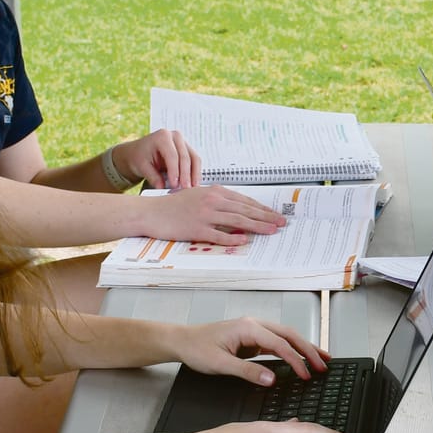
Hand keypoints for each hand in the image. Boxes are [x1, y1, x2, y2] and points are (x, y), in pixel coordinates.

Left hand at [111, 130, 201, 190]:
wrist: (139, 152)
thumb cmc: (139, 156)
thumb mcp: (142, 166)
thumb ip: (153, 176)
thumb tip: (162, 187)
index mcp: (162, 136)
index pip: (172, 155)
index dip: (175, 171)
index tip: (175, 185)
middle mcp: (175, 136)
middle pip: (185, 157)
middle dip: (186, 174)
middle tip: (185, 188)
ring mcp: (183, 142)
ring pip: (194, 158)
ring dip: (195, 174)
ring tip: (192, 188)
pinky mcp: (188, 150)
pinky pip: (195, 161)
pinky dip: (195, 173)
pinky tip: (193, 184)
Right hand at [140, 186, 286, 245]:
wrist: (151, 212)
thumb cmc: (174, 206)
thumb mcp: (198, 196)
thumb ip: (217, 202)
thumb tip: (237, 211)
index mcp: (214, 191)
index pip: (244, 200)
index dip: (262, 208)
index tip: (275, 214)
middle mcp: (212, 201)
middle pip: (245, 210)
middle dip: (266, 217)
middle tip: (282, 222)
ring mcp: (204, 215)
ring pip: (237, 221)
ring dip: (257, 226)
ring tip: (272, 231)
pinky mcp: (196, 229)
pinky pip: (218, 235)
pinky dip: (232, 238)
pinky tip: (245, 241)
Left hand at [179, 317, 327, 384]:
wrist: (182, 341)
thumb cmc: (197, 349)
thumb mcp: (221, 364)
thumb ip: (247, 371)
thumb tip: (271, 379)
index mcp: (248, 328)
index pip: (280, 344)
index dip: (296, 360)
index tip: (306, 374)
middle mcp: (254, 325)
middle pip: (289, 335)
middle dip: (309, 350)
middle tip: (323, 365)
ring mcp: (254, 331)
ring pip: (286, 337)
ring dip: (304, 348)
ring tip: (321, 359)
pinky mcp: (252, 339)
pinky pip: (277, 343)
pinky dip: (291, 351)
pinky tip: (300, 359)